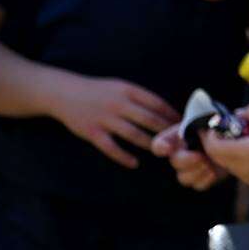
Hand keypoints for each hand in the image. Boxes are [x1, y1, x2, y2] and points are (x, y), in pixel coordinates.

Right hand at [49, 75, 180, 168]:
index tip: (184, 124)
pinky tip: (135, 163)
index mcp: (128, 90)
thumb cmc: (98, 91)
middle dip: (167, 131)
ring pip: (133, 134)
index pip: (157, 103)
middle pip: (149, 119)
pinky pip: (111, 147)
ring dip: (149, 144)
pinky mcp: (92, 132)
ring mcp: (104, 118)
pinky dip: (124, 157)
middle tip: (179, 142)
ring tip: (162, 152)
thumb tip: (165, 110)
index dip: (172, 115)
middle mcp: (118, 103)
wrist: (64, 93)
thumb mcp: (121, 86)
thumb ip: (140, 97)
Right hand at [152, 122, 226, 191]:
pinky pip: (198, 185)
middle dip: (186, 160)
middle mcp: (181, 154)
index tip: (168, 148)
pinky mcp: (203, 178)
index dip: (161, 147)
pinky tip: (213, 172)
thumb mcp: (212, 121)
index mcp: (179, 137)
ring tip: (209, 164)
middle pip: (175, 162)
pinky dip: (205, 180)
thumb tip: (207, 130)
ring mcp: (191, 168)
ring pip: (184, 177)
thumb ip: (205, 124)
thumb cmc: (220, 126)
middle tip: (201, 157)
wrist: (233, 140)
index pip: (160, 144)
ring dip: (196, 172)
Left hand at [201, 103, 248, 190]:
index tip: (215, 126)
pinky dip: (242, 160)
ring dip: (231, 152)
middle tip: (228, 130)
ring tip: (246, 138)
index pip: (214, 148)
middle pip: (219, 158)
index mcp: (244, 153)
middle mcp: (243, 170)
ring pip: (230, 165)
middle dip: (219, 143)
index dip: (210, 136)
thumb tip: (239, 114)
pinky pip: (242, 171)